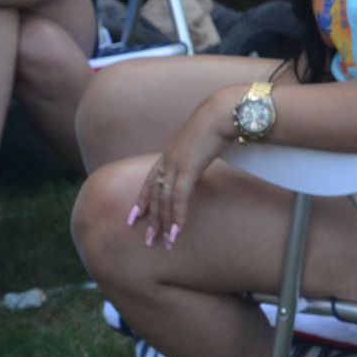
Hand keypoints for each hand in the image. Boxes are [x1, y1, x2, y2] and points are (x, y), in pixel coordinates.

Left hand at [129, 87, 240, 245]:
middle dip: (151, 220)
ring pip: (163, 201)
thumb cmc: (217, 125)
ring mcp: (175, 164)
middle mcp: (167, 161)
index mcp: (169, 155)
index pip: (150, 183)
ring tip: (163, 243)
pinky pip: (179, 198)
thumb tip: (199, 161)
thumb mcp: (201, 143)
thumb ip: (196, 155)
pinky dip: (177, 216)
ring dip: (163, 224)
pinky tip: (177, 231)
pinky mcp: (187, 168)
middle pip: (154, 195)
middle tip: (148, 241)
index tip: (135, 217)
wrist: (221, 113)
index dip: (142, 201)